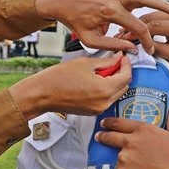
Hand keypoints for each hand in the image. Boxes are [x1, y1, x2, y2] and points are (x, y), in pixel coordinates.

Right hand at [9, 54, 130, 119]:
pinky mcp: (92, 112)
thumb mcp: (86, 64)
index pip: (126, 76)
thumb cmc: (59, 78)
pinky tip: (96, 80)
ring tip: (102, 70)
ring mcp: (99, 109)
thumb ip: (106, 62)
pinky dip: (106, 89)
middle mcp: (104, 103)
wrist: (42, 94)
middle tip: (114, 61)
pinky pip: (107, 100)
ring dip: (114, 82)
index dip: (126, 65)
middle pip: (124, 87)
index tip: (123, 57)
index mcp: (104, 89)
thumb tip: (118, 58)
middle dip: (121, 73)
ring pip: (116, 94)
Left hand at [33, 0, 168, 54]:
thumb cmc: (76, 22)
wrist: (65, 2)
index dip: (146, 40)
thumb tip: (131, 47)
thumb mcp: (90, 40)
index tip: (150, 50)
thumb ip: (112, 44)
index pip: (136, 27)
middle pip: (146, 0)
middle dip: (164, 8)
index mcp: (110, 12)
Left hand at [95, 107, 168, 168]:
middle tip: (98, 136)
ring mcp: (124, 157)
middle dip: (103, 136)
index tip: (103, 123)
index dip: (110, 122)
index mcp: (143, 130)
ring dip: (124, 160)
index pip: (121, 123)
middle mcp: (130, 141)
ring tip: (136, 168)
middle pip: (111, 137)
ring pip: (119, 157)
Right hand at [123, 11, 168, 65]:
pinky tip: (134, 25)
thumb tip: (137, 45)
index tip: (125, 39)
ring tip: (124, 31)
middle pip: (152, 17)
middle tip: (120, 34)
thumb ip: (156, 48)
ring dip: (138, 22)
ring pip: (152, 13)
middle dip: (135, 26)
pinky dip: (144, 20)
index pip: (156, 25)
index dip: (138, 32)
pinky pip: (156, 13)